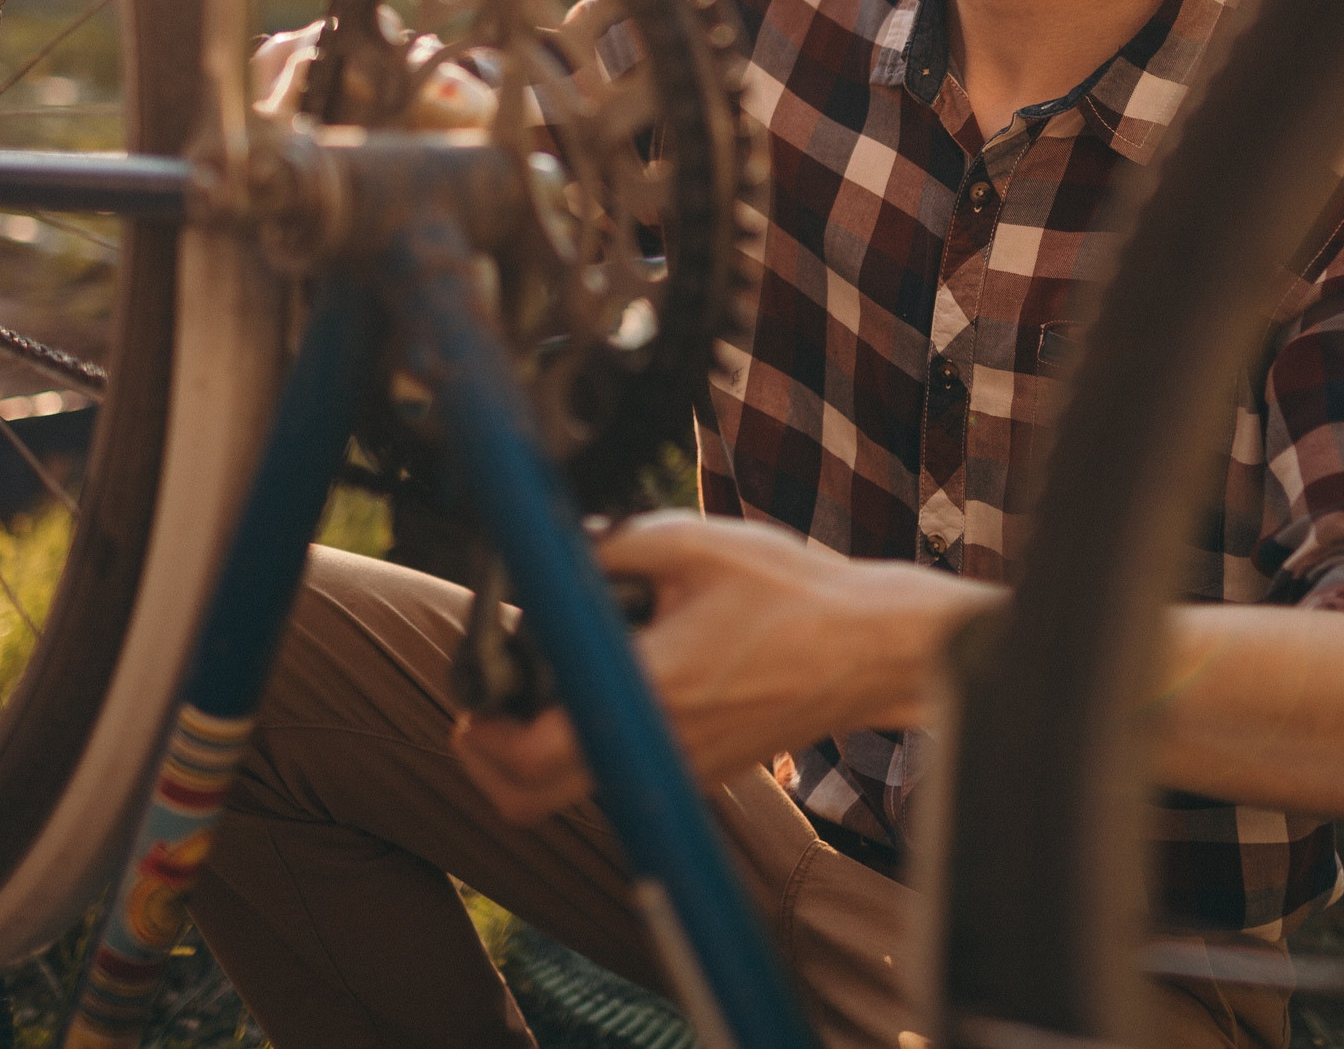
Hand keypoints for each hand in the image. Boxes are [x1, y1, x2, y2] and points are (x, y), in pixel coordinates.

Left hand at [452, 512, 1000, 824]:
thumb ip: (610, 546)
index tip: (471, 694)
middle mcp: (659, 746)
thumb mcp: (695, 543)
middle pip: (530, 801)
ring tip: (542, 684)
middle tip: (483, 707)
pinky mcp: (699, 770)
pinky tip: (603, 684)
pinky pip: (615, 775)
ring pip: (570, 793)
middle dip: (488, 760)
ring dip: (532, 753)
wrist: (872, 648)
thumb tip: (548, 553)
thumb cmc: (795, 594)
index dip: (481, 734)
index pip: (531, 756)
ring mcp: (679, 769)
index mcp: (652, 691)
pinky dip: (585, 745)